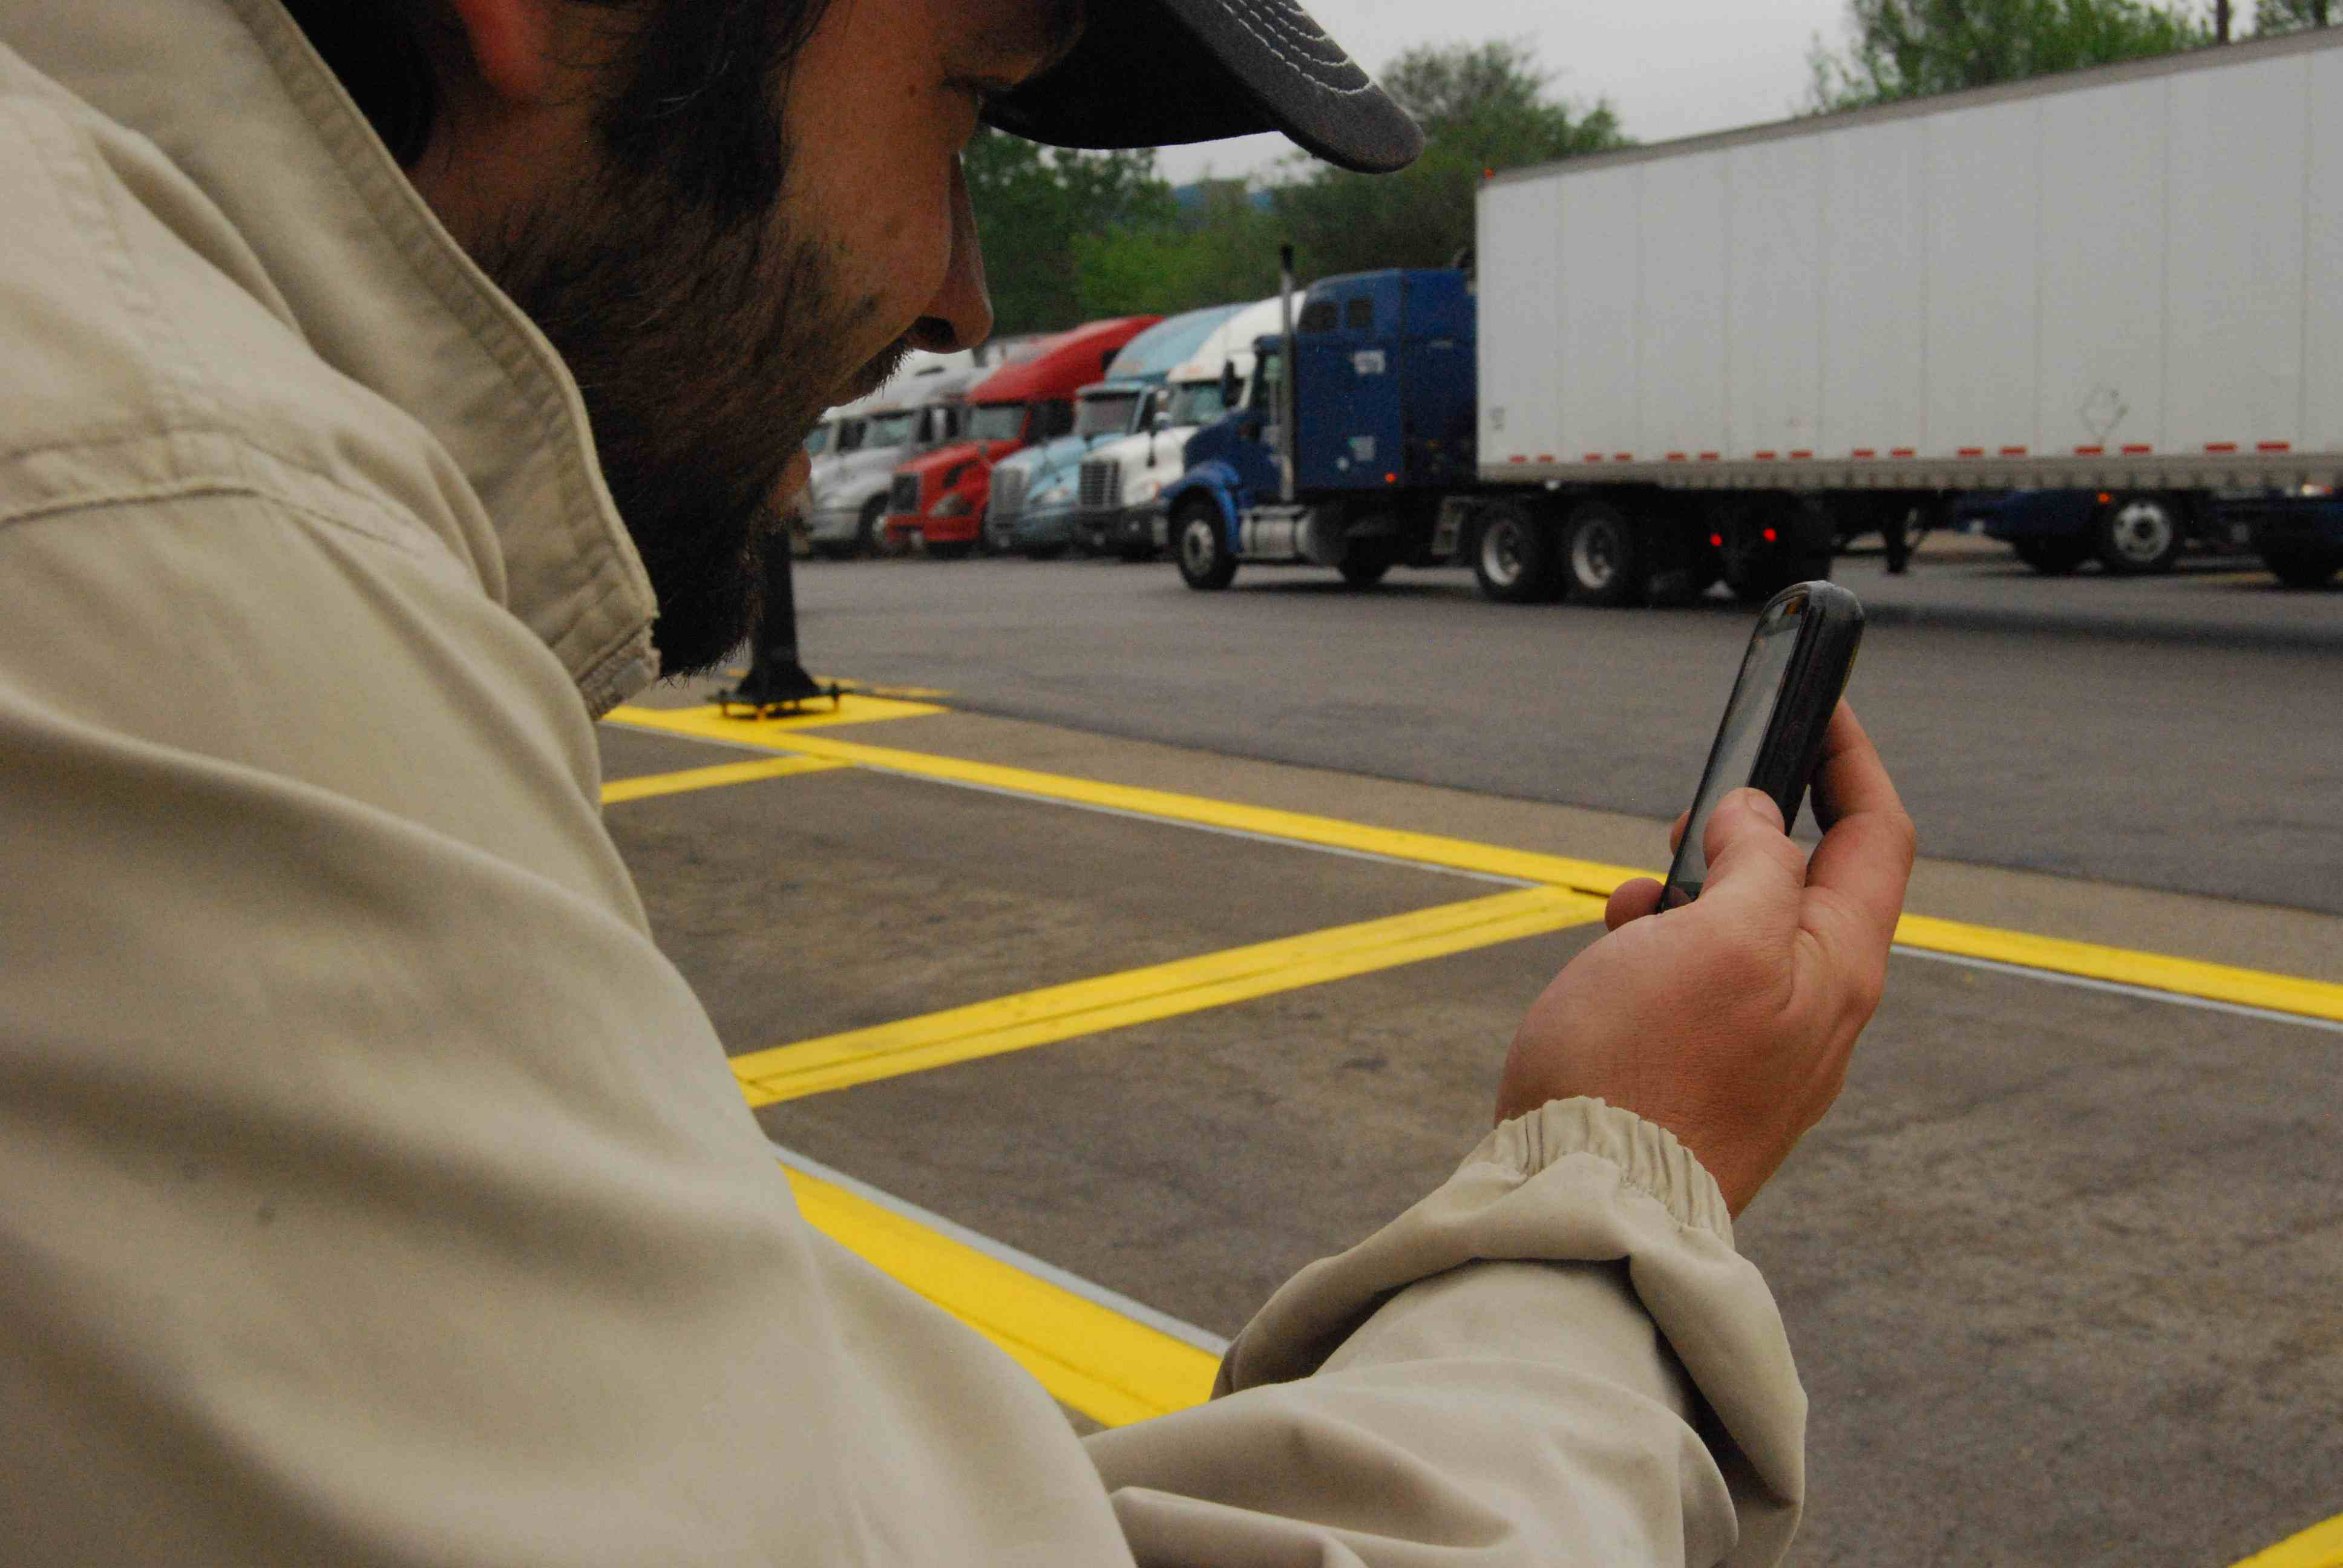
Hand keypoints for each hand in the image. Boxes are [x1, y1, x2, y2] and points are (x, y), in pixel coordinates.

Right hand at [1496, 704, 1915, 1214]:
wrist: (1588, 1198)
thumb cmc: (1645, 1068)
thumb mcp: (1714, 935)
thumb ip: (1755, 861)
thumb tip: (1757, 818)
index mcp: (1839, 968)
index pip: (1875, 837)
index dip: (1851, 761)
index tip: (1820, 706)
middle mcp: (1819, 1011)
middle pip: (1809, 884)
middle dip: (1746, 834)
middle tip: (1684, 820)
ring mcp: (1767, 1051)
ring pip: (1746, 933)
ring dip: (1689, 896)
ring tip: (1626, 907)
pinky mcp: (1712, 1080)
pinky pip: (1704, 986)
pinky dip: (1664, 951)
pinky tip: (1615, 963)